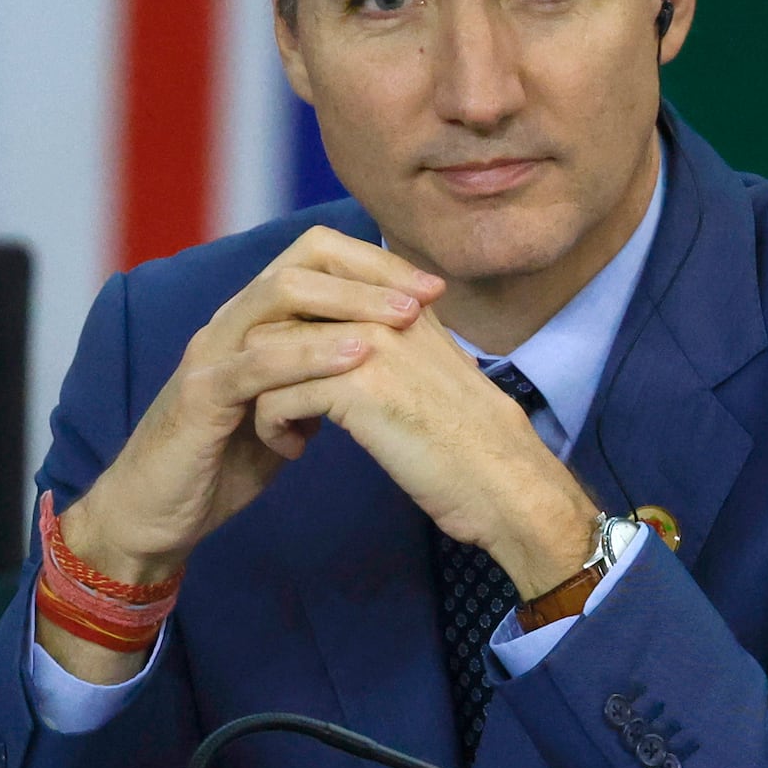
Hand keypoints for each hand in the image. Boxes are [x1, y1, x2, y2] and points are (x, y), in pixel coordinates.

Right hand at [62, 227, 444, 587]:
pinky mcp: (199, 397)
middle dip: (369, 274)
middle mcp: (228, 326)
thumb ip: (315, 379)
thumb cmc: (218, 465)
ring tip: (403, 319)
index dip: (372, 265)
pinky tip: (356, 357)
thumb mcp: (282, 410)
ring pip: (277, 299)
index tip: (430, 289)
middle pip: (299, 264)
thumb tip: (373, 361)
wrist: (152, 515)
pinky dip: (309, 355)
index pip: (311, 260)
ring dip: (348, 304)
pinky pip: (255, 364)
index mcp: (250, 324)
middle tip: (426, 296)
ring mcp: (210, 356)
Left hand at [249, 305, 596, 597]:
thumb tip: (332, 338)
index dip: (288, 331)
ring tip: (284, 428)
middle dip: (265, 359)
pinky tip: (296, 449)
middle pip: (280, 313)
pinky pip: (274, 396)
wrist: (504, 482)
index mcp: (401, 301)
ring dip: (263, 393)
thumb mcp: (424, 371)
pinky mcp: (355, 387)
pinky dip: (273, 427)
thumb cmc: (465, 439)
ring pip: (267, 351)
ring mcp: (369, 343)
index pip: (315, 285)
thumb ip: (385, 343)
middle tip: (280, 401)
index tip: (292, 372)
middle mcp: (384, 310)